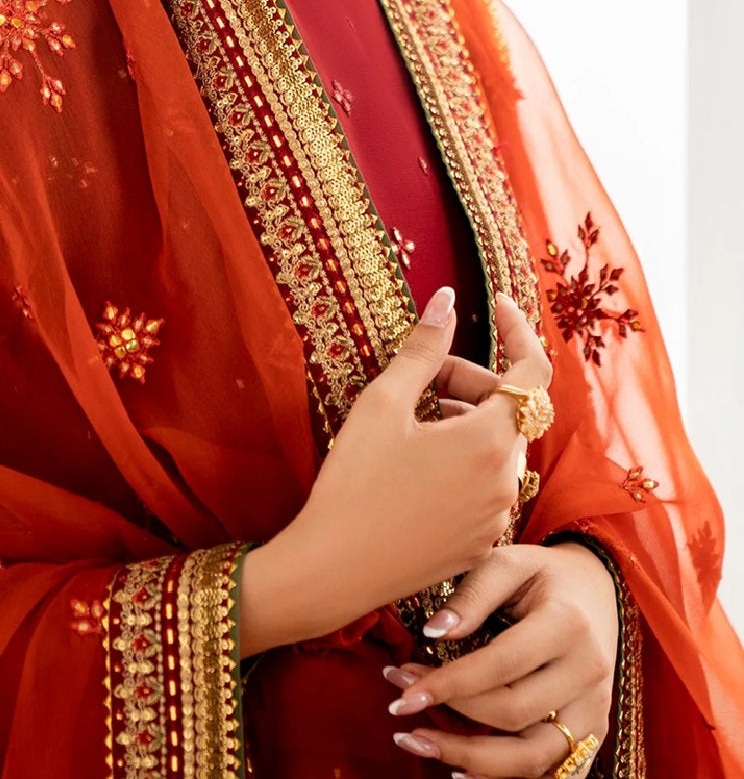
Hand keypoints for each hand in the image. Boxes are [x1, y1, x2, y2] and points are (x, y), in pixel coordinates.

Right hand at [240, 290, 551, 655]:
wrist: (335, 569)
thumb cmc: (355, 482)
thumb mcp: (383, 404)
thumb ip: (423, 348)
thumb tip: (445, 299)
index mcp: (490, 441)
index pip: (533, 371)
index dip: (518, 331)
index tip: (495, 305)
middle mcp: (506, 481)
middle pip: (509, 410)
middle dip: (472, 381)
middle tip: (422, 377)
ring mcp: (497, 517)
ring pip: (498, 447)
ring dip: (467, 420)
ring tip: (415, 420)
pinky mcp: (481, 543)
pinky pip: (488, 484)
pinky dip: (465, 460)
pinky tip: (419, 462)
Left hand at [385, 541, 618, 776]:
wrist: (596, 589)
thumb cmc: (542, 574)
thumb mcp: (508, 563)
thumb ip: (471, 595)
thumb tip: (432, 634)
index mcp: (566, 623)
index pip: (501, 666)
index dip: (449, 684)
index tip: (402, 693)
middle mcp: (587, 672)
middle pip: (513, 713)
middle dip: (450, 714)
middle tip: (400, 704)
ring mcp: (594, 709)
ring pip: (533, 757)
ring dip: (472, 761)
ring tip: (419, 743)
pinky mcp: (593, 733)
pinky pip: (554, 774)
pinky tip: (463, 771)